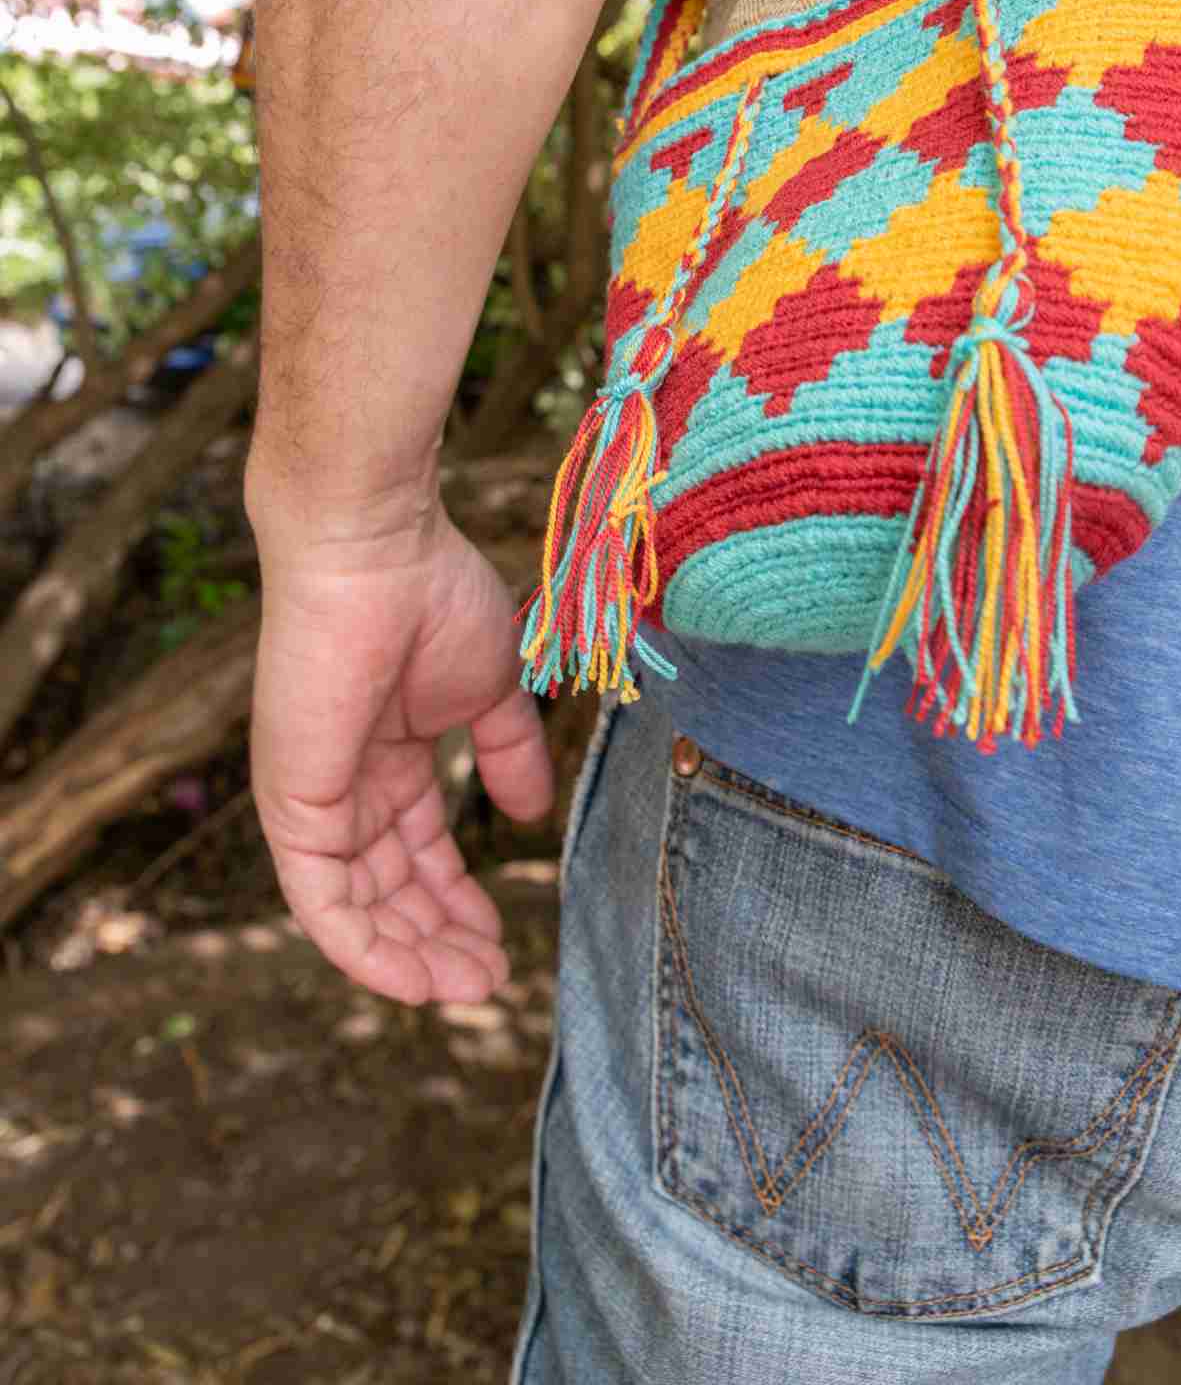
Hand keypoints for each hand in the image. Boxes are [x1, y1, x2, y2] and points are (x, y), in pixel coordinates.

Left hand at [248, 491, 552, 1006]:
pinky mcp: (292, 806)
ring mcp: (312, 799)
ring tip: (470, 989)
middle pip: (387, 890)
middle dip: (438, 940)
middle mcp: (341, 786)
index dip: (456, 900)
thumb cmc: (431, 595)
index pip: (415, 851)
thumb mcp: (489, 689)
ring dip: (411, 958)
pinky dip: (365, 951)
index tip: (503, 941)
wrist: (375, 548)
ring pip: (355, 910)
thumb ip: (507, 753)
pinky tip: (415, 979)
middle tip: (492, 981)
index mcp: (384, 757)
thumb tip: (532, 813)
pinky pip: (321, 904)